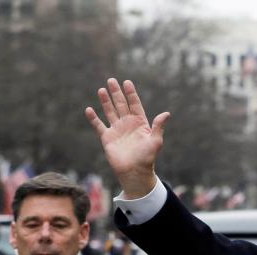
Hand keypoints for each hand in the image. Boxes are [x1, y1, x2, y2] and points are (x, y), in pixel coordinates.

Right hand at [85, 78, 168, 197]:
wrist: (135, 172)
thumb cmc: (147, 158)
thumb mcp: (156, 141)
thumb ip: (158, 126)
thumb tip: (167, 113)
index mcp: (140, 124)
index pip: (135, 105)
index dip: (131, 94)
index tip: (127, 82)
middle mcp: (128, 124)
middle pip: (121, 105)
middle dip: (117, 93)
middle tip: (111, 80)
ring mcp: (117, 130)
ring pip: (110, 112)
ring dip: (106, 101)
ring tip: (102, 90)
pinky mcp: (107, 138)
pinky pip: (99, 125)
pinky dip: (94, 118)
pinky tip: (89, 109)